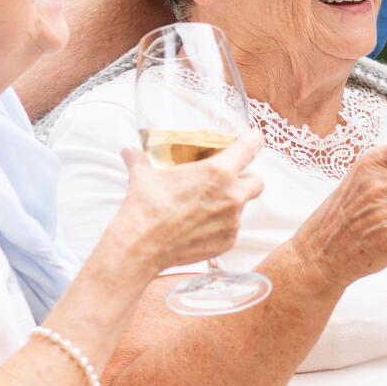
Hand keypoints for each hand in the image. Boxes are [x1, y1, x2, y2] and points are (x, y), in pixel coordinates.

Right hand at [112, 133, 263, 270]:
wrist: (141, 246)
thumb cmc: (146, 208)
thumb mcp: (143, 176)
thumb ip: (140, 159)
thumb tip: (129, 152)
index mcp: (218, 172)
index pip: (251, 146)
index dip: (253, 140)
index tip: (251, 139)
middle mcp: (232, 195)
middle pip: (257, 181)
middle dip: (246, 178)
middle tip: (228, 180)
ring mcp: (232, 221)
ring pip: (243, 207)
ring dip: (230, 204)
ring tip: (204, 207)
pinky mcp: (228, 242)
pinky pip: (231, 229)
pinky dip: (220, 226)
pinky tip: (199, 226)